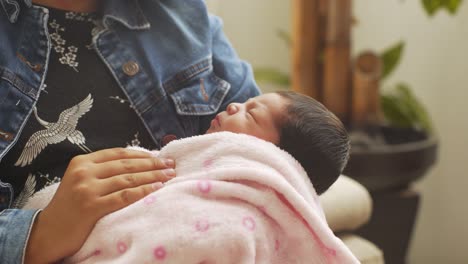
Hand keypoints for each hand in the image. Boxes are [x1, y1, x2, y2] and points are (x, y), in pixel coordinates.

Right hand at [24, 148, 174, 262]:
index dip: (142, 154)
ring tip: (169, 176)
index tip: (159, 156)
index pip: (118, 153)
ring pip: (128, 179)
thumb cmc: (69, 206)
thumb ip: (101, 170)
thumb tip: (137, 163)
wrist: (47, 232)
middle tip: (171, 165)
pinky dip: (143, 191)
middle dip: (152, 164)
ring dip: (152, 176)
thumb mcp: (80, 180)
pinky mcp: (91, 207)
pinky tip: (157, 188)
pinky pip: (124, 196)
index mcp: (82, 162)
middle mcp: (84, 172)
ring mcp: (87, 189)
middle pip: (126, 165)